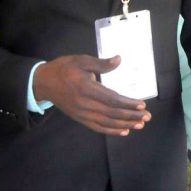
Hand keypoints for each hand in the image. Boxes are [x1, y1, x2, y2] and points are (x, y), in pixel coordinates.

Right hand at [33, 55, 149, 134]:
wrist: (43, 82)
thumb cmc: (65, 68)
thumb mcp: (81, 60)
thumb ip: (101, 63)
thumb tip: (119, 60)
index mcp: (86, 88)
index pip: (111, 99)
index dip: (127, 103)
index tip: (142, 104)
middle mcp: (84, 104)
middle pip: (111, 112)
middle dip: (131, 116)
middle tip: (147, 117)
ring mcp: (81, 113)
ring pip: (106, 122)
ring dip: (124, 124)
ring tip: (140, 125)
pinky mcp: (79, 118)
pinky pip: (97, 127)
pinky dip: (111, 130)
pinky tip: (124, 131)